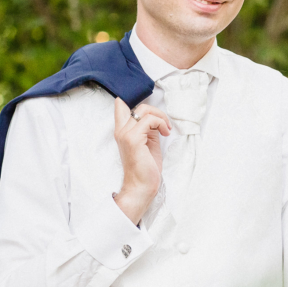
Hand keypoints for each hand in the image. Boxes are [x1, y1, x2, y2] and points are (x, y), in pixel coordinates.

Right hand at [113, 98, 170, 224]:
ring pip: (145, 110)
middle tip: (165, 124)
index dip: (133, 100)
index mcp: (122, 131)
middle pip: (139, 106)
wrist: (142, 186)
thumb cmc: (146, 168)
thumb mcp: (148, 142)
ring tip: (167, 129)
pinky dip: (161, 123)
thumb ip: (147, 128)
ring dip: (161, 117)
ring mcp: (125, 134)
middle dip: (157, 111)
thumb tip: (153, 117)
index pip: (120, 107)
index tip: (150, 110)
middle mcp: (121, 131)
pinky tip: (166, 133)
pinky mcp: (133, 139)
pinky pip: (150, 120)